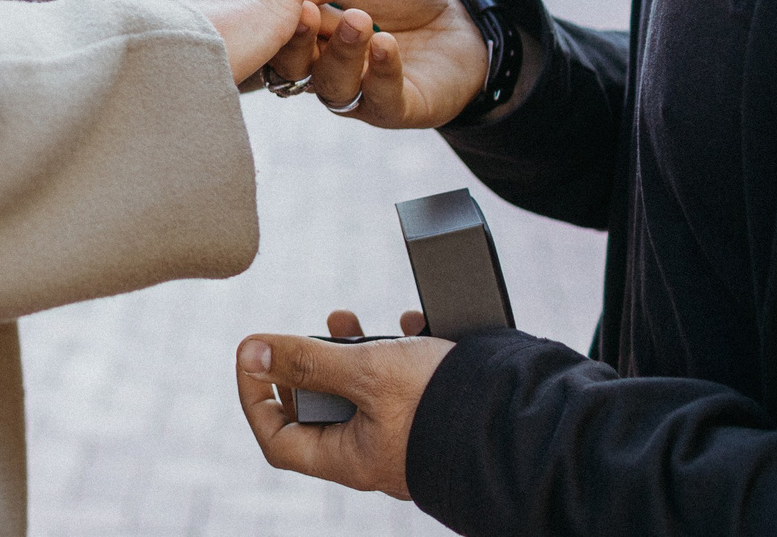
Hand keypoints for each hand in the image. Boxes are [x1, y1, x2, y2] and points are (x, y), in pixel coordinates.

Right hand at [231, 0, 487, 125]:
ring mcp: (356, 93)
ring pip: (334, 84)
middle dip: (297, 39)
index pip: (277, 29)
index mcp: (305, 36)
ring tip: (356, 21)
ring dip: (343, 52)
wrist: (460, 20)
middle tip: (304, 12)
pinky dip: (383, 70)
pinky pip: (381, 97)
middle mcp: (321, 69)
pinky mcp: (394, 109)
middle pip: (295, 64)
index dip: (275, 12)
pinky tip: (386, 44)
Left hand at [236, 309, 451, 498]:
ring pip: (363, 392)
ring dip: (351, 352)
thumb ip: (307, 362)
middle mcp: (376, 451)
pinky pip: (406, 384)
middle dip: (310, 364)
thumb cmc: (444, 406)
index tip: (252, 358)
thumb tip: (250, 353)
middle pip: (320, 412)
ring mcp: (407, 435)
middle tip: (313, 331)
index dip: (256, 399)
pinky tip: (411, 324)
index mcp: (351, 457)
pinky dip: (400, 352)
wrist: (526, 423)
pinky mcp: (436, 414)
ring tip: (350, 320)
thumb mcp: (367, 373)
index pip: (280, 440)